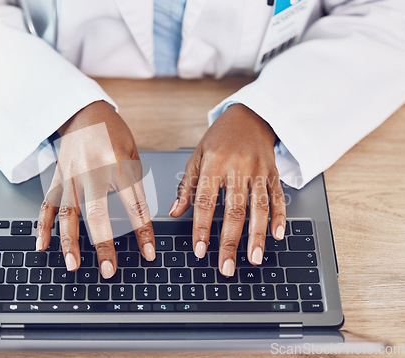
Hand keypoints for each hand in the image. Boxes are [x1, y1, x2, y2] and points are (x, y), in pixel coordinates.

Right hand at [36, 101, 155, 278]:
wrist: (85, 112)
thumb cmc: (113, 134)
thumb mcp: (133, 155)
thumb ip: (133, 186)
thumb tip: (140, 220)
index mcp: (119, 165)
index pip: (134, 206)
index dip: (142, 232)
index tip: (148, 254)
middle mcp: (93, 172)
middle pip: (97, 214)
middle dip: (103, 246)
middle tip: (108, 271)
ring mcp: (71, 175)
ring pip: (68, 213)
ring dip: (69, 242)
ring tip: (73, 265)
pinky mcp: (57, 177)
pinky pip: (48, 203)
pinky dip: (42, 226)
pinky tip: (41, 244)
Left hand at [170, 104, 285, 275]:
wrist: (250, 116)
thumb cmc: (220, 139)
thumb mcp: (197, 156)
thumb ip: (187, 186)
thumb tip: (175, 212)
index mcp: (215, 164)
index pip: (206, 201)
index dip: (202, 228)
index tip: (199, 250)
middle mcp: (239, 168)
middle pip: (235, 210)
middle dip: (231, 242)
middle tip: (227, 267)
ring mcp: (259, 171)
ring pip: (259, 207)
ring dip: (257, 236)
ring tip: (254, 258)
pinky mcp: (274, 173)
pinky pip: (278, 197)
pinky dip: (279, 217)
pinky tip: (277, 235)